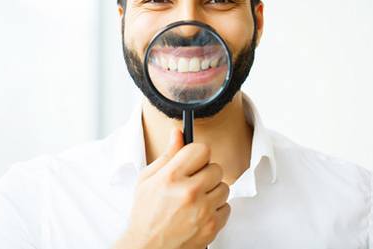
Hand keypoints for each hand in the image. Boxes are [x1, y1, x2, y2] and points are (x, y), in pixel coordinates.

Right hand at [120, 128, 230, 248]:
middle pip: (216, 168)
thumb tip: (178, 133)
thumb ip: (167, 155)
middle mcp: (189, 192)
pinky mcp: (212, 226)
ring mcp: (202, 210)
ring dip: (212, 192)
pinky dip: (216, 209)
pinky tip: (200, 212)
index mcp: (171, 176)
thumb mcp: (148, 179)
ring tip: (196, 199)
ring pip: (224, 187)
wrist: (148, 248)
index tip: (194, 161)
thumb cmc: (146, 214)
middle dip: (205, 173)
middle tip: (192, 183)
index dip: (198, 155)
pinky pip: (227, 207)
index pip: (201, 150)